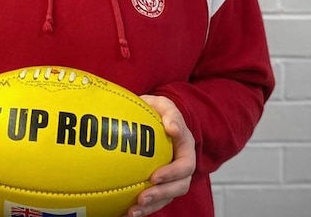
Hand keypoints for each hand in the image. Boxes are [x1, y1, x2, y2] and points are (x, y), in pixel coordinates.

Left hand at [123, 95, 195, 216]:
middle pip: (178, 187)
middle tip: (141, 198)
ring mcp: (170, 178)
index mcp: (186, 149)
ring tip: (132, 212)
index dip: (172, 174)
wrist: (148, 117)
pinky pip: (153, 201)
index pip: (185, 166)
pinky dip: (141, 208)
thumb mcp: (163, 105)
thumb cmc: (157, 111)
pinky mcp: (158, 185)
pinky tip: (124, 212)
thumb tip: (173, 129)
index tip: (154, 177)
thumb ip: (170, 113)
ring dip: (151, 206)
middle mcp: (181, 167)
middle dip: (161, 195)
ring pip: (166, 198)